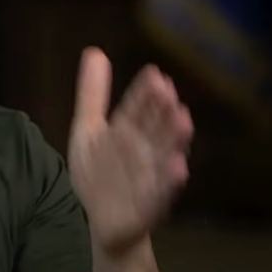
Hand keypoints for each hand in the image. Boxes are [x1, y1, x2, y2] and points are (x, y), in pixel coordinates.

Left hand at [68, 47, 192, 254]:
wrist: (104, 222)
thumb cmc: (99, 173)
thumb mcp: (88, 131)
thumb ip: (93, 94)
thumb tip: (95, 50)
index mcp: (127, 131)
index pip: (136, 108)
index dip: (144, 93)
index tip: (154, 74)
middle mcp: (144, 150)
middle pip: (154, 127)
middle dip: (162, 110)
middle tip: (169, 90)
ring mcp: (150, 175)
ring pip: (165, 154)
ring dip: (175, 139)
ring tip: (184, 120)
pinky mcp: (151, 203)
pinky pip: (163, 191)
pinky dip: (171, 180)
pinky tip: (179, 167)